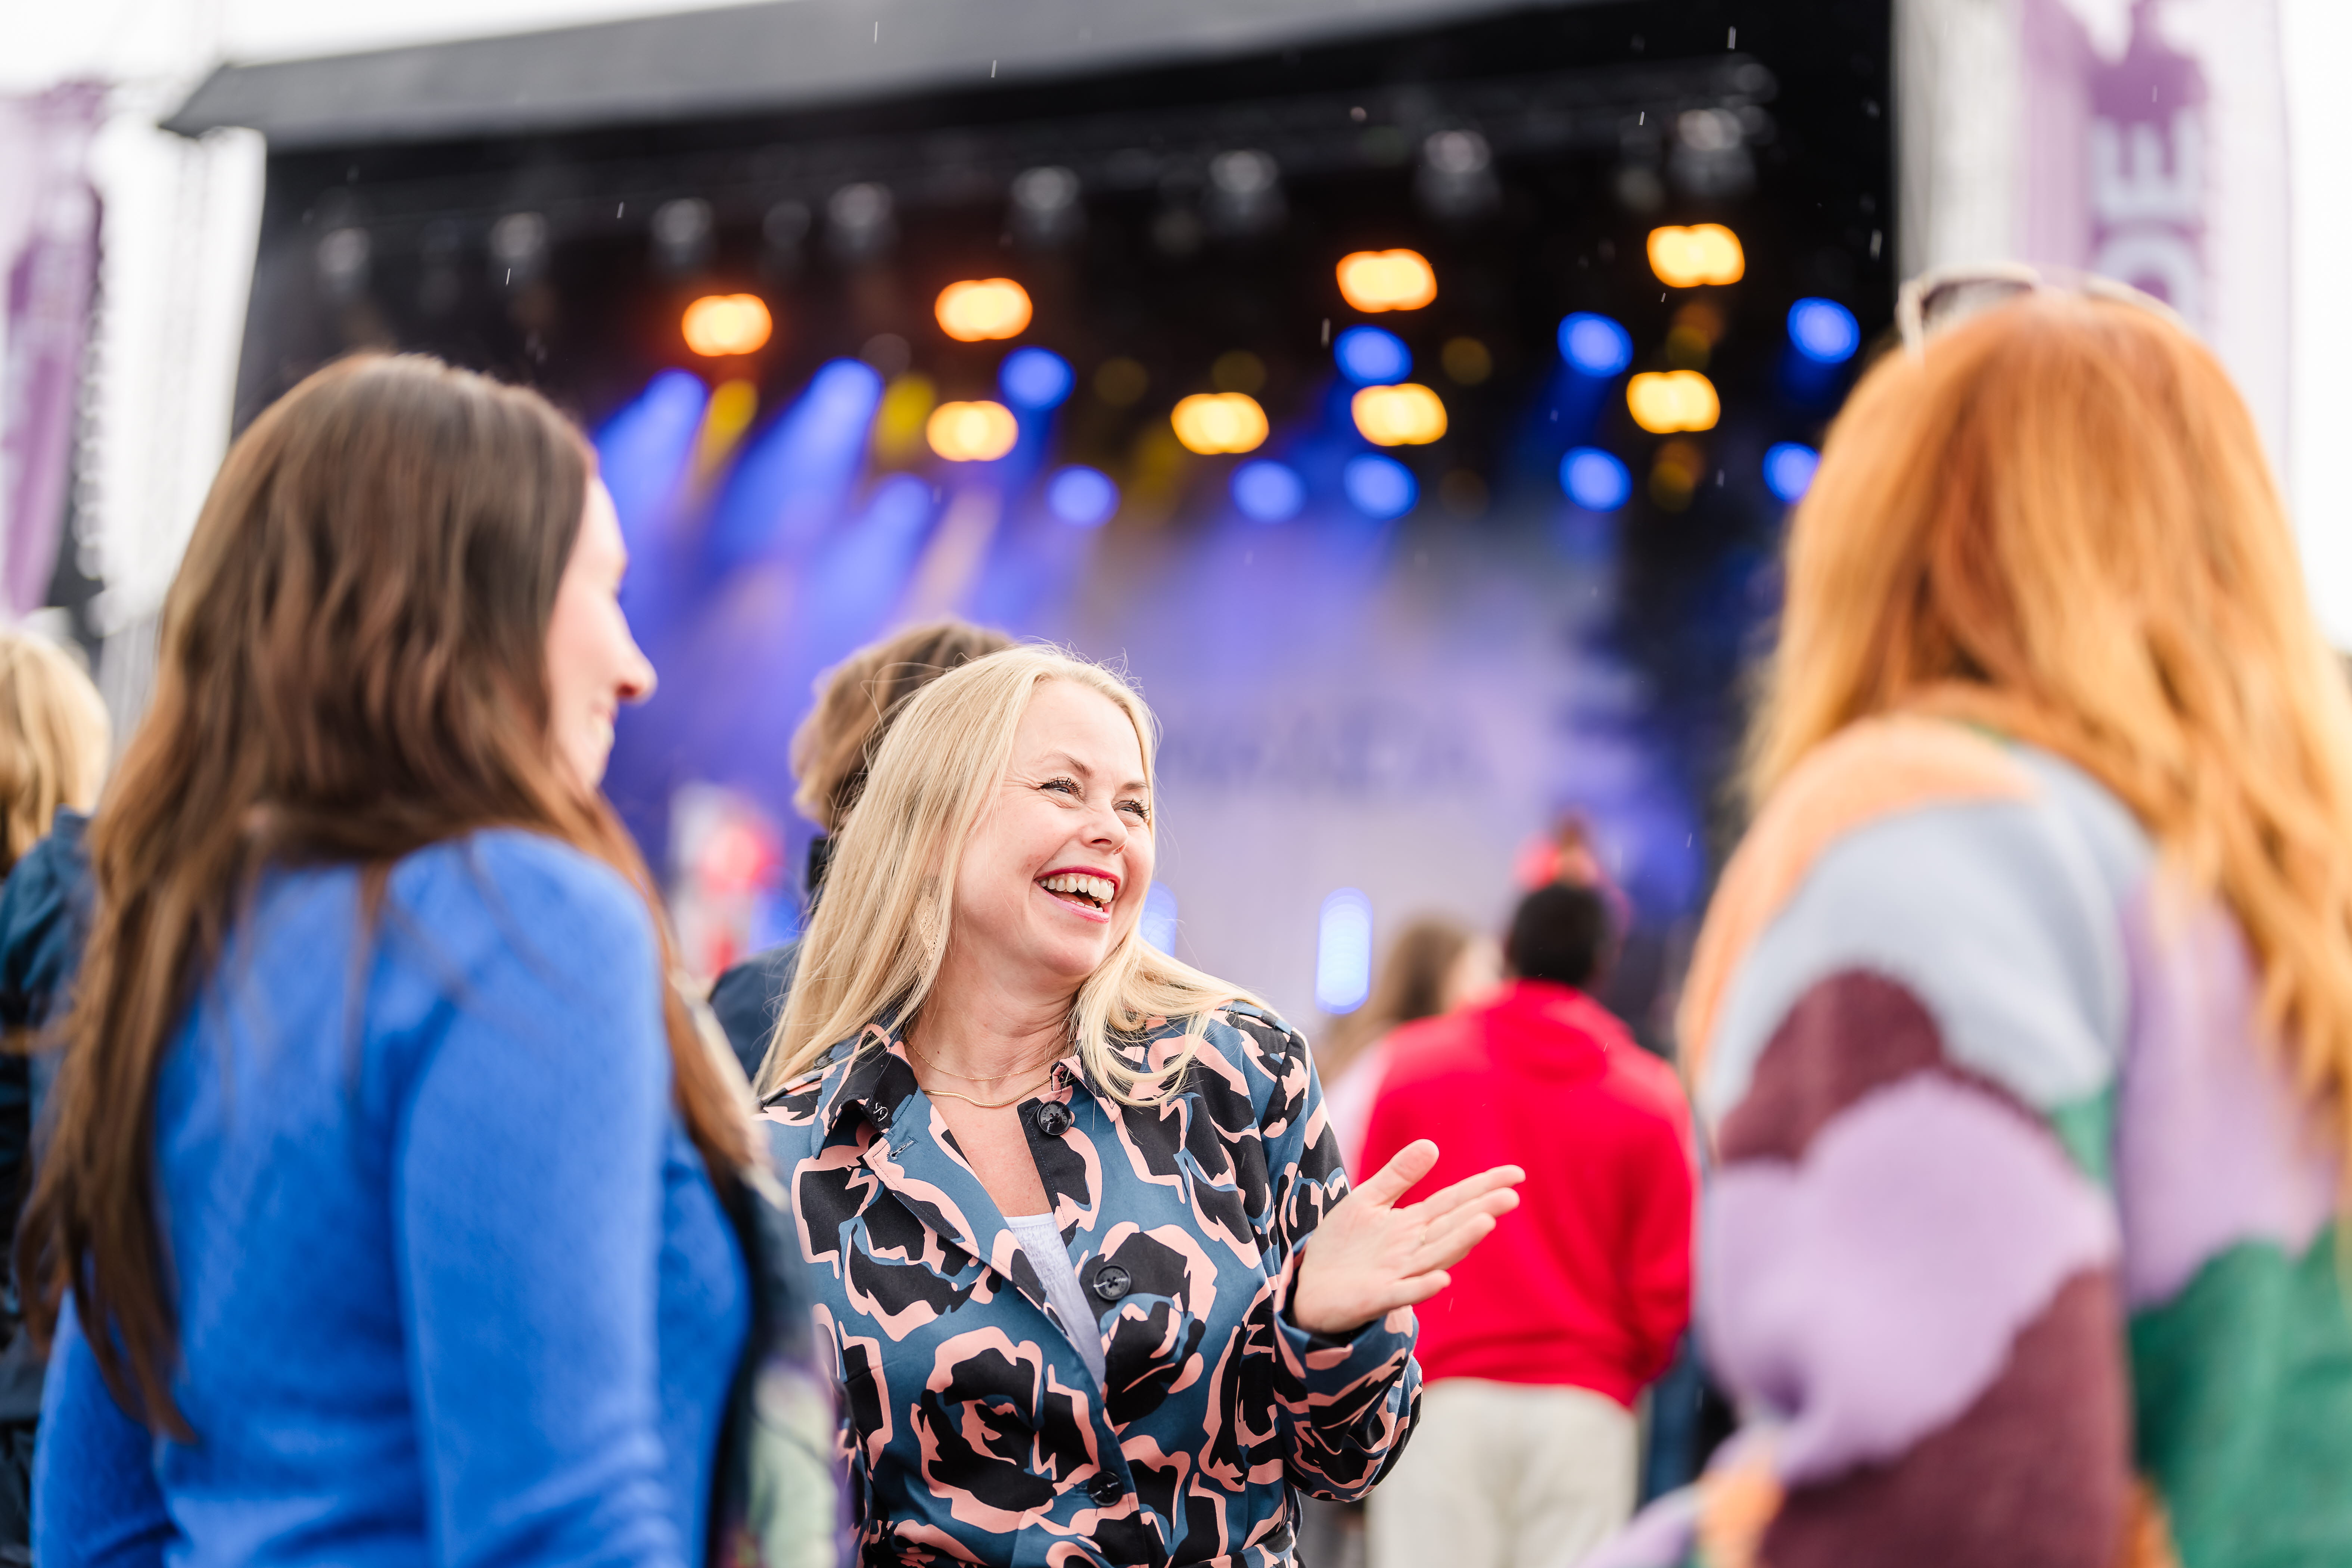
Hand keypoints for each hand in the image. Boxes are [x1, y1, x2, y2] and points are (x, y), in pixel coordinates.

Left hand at [1289, 1140, 1524, 1336]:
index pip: (1454, 1201)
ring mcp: (1398, 1274)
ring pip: (1435, 1256)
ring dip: (1460, 1241)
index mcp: (1412, 1224)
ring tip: (1486, 1222)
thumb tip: (1432, 1145)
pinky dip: (1423, 1287)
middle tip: (1511, 1196)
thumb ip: (1398, 1175)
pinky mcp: (1378, 1297)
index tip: (1516, 1175)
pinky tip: (1442, 1278)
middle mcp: (1412, 1249)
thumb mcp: (1369, 1201)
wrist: (1310, 1287)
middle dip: (1481, 1211)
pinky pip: (1404, 1292)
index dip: (1483, 1187)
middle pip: (1452, 1226)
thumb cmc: (1343, 1246)